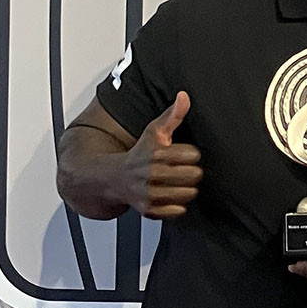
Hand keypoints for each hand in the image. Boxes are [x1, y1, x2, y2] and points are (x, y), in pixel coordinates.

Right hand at [120, 92, 202, 218]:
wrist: (112, 178)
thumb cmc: (138, 154)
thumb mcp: (154, 131)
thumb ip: (173, 115)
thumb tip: (184, 97)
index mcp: (155, 153)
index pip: (192, 155)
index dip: (191, 154)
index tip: (184, 154)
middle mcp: (151, 174)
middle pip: (194, 175)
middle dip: (192, 171)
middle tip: (182, 169)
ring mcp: (149, 194)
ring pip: (188, 194)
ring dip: (187, 188)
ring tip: (178, 182)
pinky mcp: (149, 210)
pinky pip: (177, 211)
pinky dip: (177, 205)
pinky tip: (171, 195)